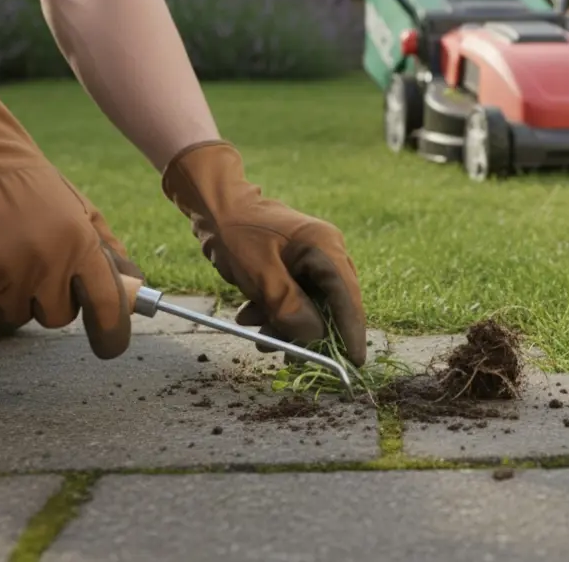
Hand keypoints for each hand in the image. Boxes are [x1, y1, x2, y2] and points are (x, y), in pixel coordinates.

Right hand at [0, 88, 135, 357]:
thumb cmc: (36, 189)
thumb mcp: (84, 213)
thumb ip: (110, 253)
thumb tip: (136, 290)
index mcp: (81, 244)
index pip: (107, 305)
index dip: (112, 333)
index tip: (110, 347)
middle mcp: (45, 261)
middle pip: (57, 317)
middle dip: (49, 298)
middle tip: (35, 261)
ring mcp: (3, 271)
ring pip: (14, 313)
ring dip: (10, 291)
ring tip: (3, 248)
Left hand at [160, 141, 366, 366]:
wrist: (213, 204)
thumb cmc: (236, 235)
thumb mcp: (260, 276)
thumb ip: (290, 307)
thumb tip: (315, 337)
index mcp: (325, 248)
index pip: (347, 297)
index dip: (352, 332)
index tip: (354, 363)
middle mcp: (327, 251)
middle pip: (331, 303)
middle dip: (309, 333)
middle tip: (288, 357)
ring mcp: (312, 256)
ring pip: (311, 303)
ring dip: (286, 324)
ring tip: (259, 339)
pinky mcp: (297, 262)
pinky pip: (295, 294)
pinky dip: (276, 310)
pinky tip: (250, 316)